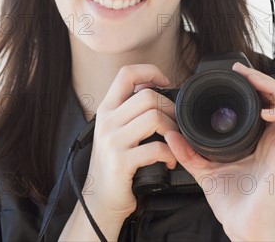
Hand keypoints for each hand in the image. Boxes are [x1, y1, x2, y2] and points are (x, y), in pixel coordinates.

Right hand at [83, 64, 177, 236]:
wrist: (100, 202)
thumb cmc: (114, 164)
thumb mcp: (115, 131)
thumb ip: (129, 110)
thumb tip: (155, 88)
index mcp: (106, 109)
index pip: (126, 73)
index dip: (150, 71)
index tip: (165, 82)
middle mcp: (107, 121)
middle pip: (147, 95)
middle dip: (169, 108)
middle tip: (174, 124)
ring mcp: (112, 141)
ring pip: (154, 117)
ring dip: (172, 130)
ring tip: (174, 142)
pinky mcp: (121, 163)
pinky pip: (156, 148)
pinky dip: (170, 154)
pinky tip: (169, 161)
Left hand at [165, 62, 274, 241]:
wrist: (240, 225)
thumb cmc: (229, 199)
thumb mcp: (203, 168)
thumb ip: (187, 150)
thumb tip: (169, 132)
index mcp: (257, 137)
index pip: (266, 100)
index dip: (256, 82)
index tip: (237, 72)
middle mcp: (272, 138)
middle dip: (265, 79)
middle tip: (246, 72)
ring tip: (257, 85)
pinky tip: (267, 113)